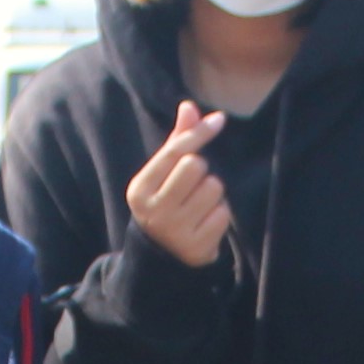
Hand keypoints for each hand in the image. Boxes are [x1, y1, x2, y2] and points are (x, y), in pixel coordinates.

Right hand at [124, 101, 231, 267]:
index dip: (199, 133)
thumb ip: (176, 142)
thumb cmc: (165, 203)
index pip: (175, 151)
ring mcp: (174, 230)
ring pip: (214, 188)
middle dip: (202, 171)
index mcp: (140, 188)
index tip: (220, 120)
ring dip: (214, 194)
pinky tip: (206, 222)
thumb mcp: (163, 175)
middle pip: (196, 166)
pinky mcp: (196, 247)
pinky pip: (223, 214)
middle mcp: (154, 209)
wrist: (163, 257)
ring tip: (199, 206)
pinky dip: (220, 214)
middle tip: (193, 186)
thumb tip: (189, 106)